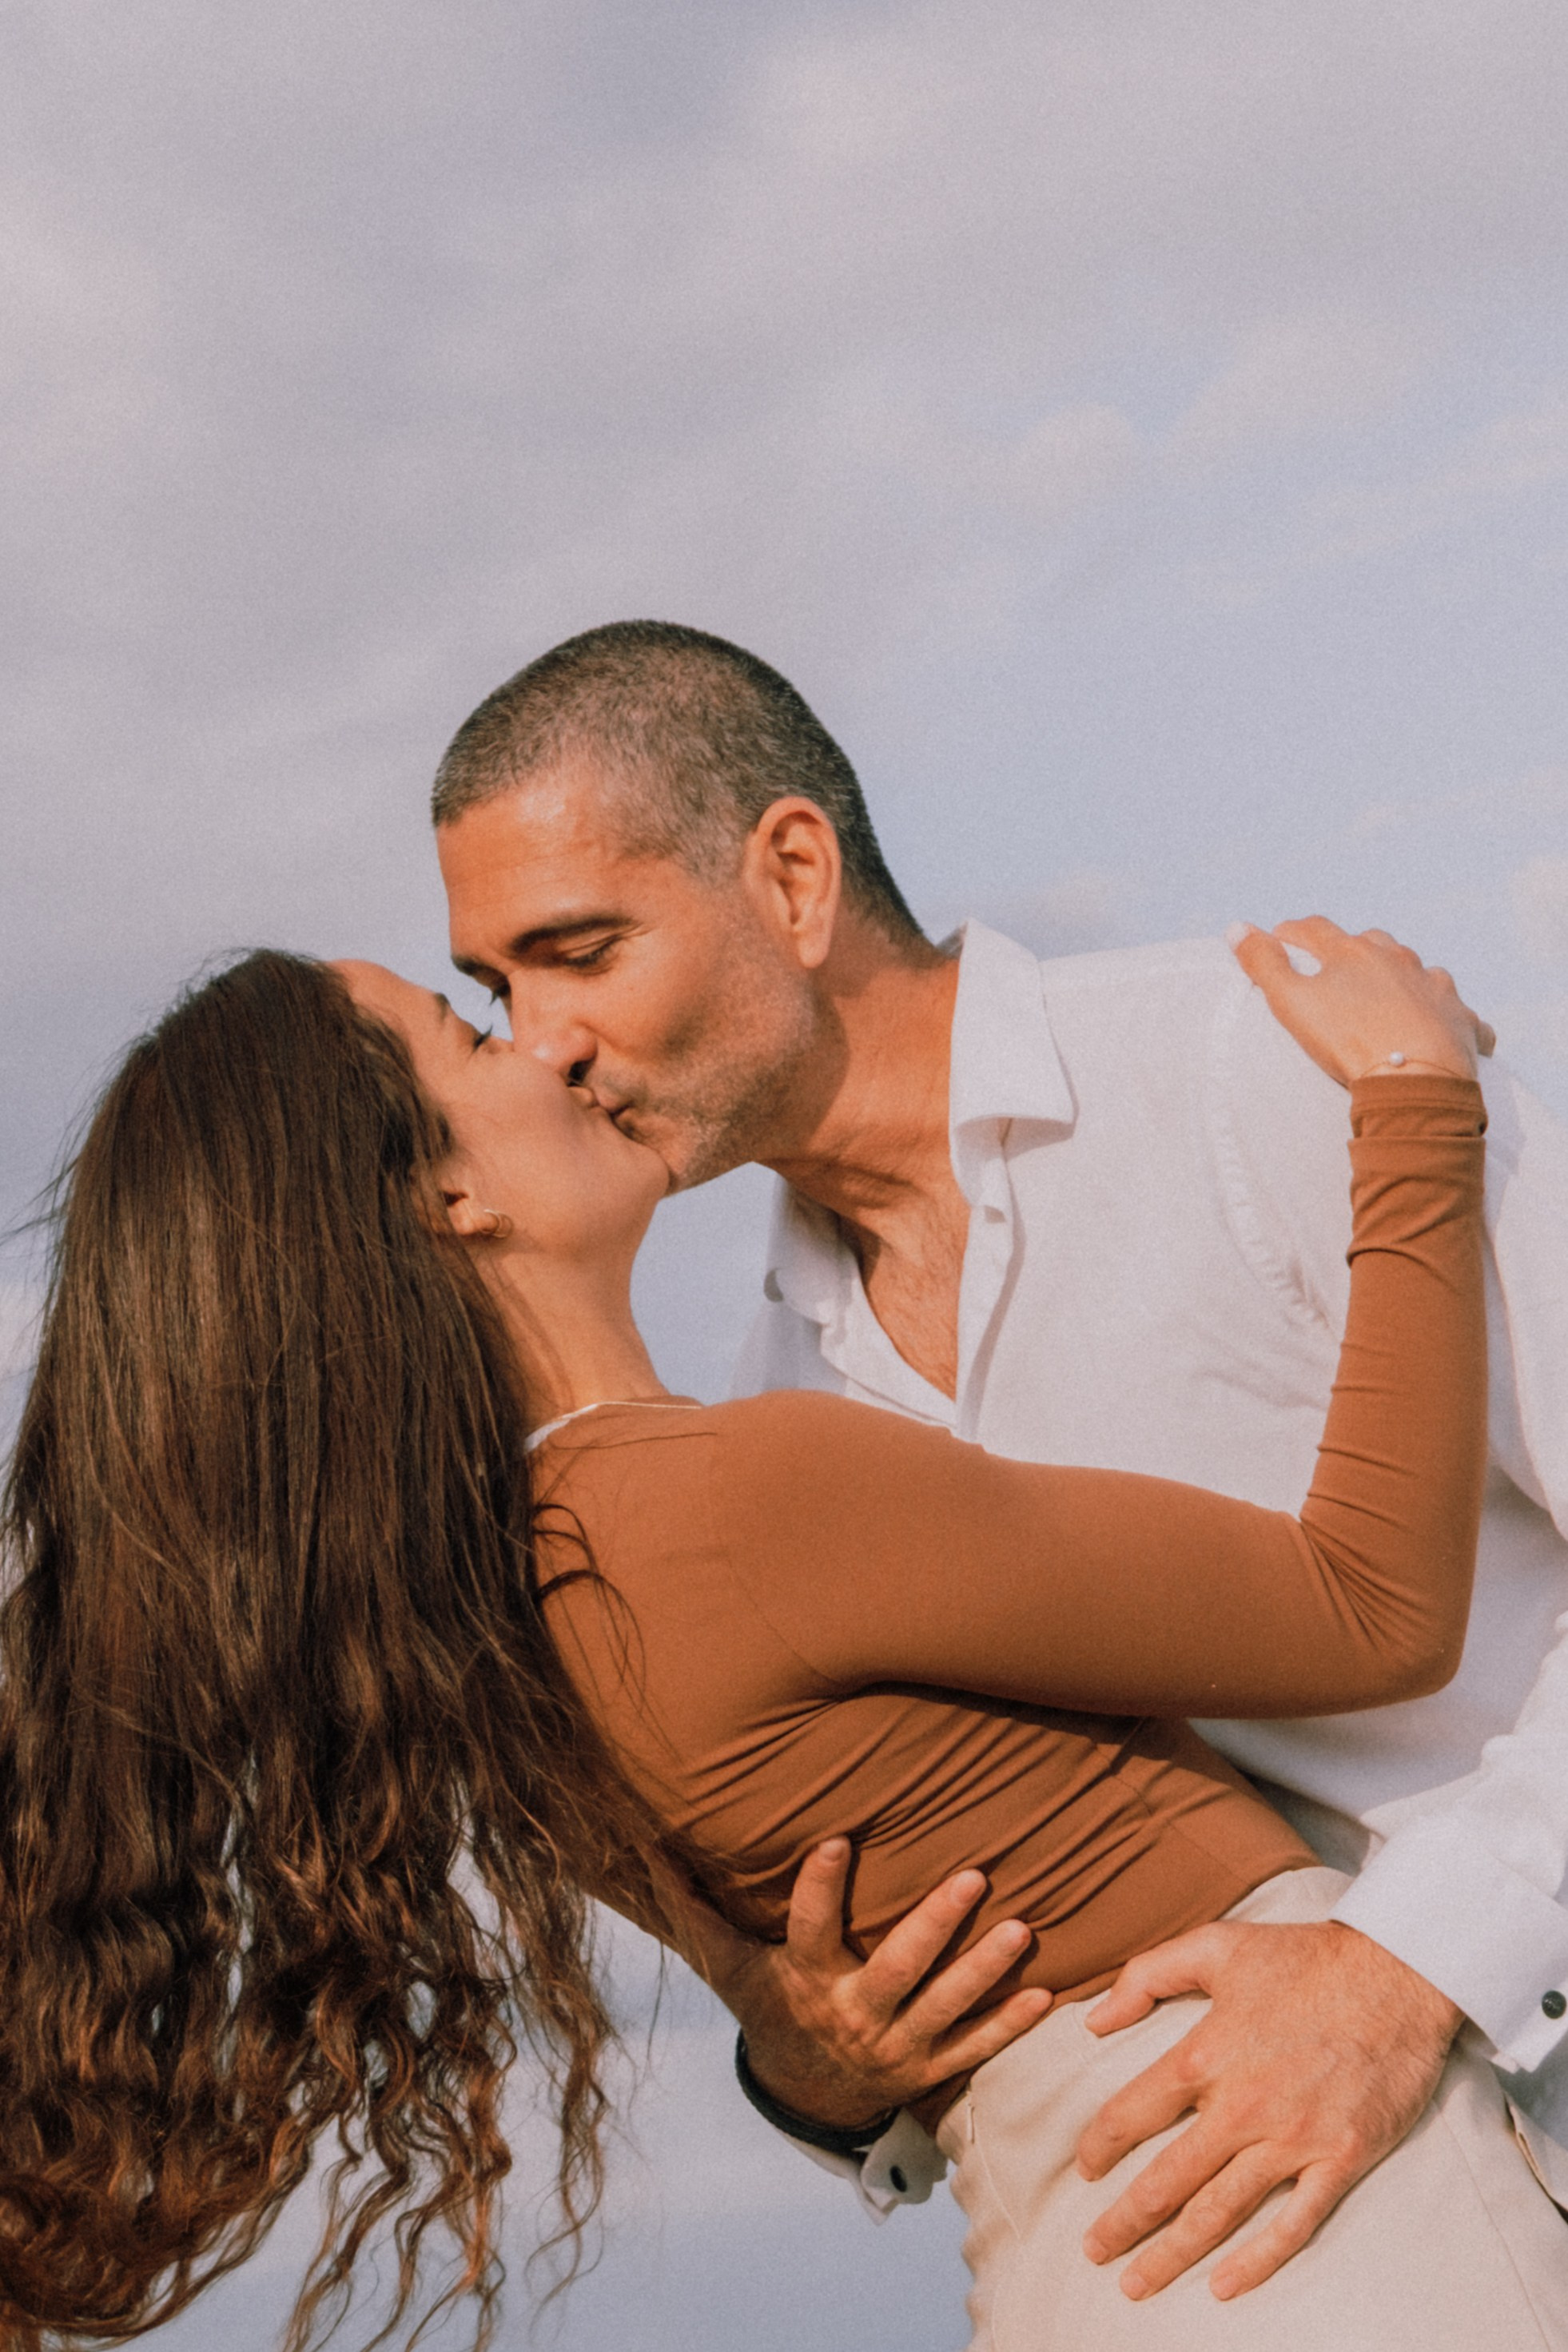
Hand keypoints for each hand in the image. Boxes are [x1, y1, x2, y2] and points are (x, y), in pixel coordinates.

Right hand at [671, 1838, 1050, 2128]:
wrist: (803, 2092)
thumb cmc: (769, 2005)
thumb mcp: (730, 1966)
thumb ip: (696, 1911)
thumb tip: (649, 1850)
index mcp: (805, 1981)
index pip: (810, 1929)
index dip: (821, 1888)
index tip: (838, 1840)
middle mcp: (854, 2014)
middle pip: (898, 1969)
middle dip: (935, 1925)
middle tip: (974, 1876)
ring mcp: (896, 2046)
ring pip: (945, 2007)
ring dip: (984, 1970)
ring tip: (1023, 1927)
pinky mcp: (929, 2069)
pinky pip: (973, 2049)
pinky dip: (1009, 2024)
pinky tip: (1045, 1992)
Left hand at [1075, 1919, 1461, 2299]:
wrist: (1397, 1972)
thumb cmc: (1302, 1957)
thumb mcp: (1215, 1944)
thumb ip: (1147, 1976)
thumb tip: (1093, 2018)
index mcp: (1206, 2055)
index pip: (1132, 2114)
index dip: (1099, 2147)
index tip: (1084, 2169)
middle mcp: (1243, 2106)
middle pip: (1167, 2180)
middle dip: (1124, 2223)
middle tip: (1093, 2252)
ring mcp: (1293, 2139)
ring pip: (1220, 2213)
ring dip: (1173, 2254)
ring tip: (1137, 2283)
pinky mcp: (1339, 2159)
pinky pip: (1293, 2225)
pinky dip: (1257, 2261)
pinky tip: (1224, 2285)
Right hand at [1229, 917, 1494, 1088]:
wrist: (1414, 1079)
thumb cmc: (1348, 1041)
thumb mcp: (1292, 1003)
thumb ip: (1263, 964)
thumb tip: (1236, 927)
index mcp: (1353, 953)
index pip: (1316, 931)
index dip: (1294, 932)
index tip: (1279, 936)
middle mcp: (1399, 960)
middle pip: (1372, 943)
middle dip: (1352, 949)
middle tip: (1336, 966)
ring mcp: (1435, 988)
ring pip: (1418, 971)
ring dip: (1403, 977)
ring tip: (1391, 995)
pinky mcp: (1461, 1021)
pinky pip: (1459, 1013)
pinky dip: (1450, 1017)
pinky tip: (1448, 1027)